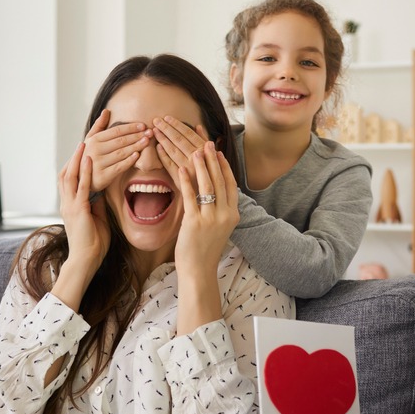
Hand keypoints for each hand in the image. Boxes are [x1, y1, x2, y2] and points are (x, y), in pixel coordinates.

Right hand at [58, 142, 109, 277]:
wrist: (86, 260)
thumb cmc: (93, 242)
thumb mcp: (96, 216)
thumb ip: (96, 201)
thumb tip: (101, 188)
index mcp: (71, 202)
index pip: (72, 176)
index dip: (77, 161)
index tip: (85, 146)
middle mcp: (67, 201)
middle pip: (68, 171)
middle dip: (75, 155)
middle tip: (83, 138)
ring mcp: (70, 205)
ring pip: (70, 176)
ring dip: (77, 158)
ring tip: (84, 142)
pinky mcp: (76, 210)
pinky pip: (80, 187)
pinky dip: (84, 172)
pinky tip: (89, 160)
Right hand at [82, 109, 151, 191]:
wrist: (81, 178)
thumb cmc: (88, 155)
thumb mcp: (90, 139)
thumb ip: (99, 125)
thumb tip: (106, 111)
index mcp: (94, 140)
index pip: (116, 131)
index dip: (131, 128)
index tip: (143, 126)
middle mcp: (95, 150)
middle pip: (121, 141)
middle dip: (137, 136)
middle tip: (149, 133)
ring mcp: (99, 163)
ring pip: (122, 153)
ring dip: (136, 146)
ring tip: (147, 141)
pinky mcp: (103, 176)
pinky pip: (119, 167)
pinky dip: (129, 161)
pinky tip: (137, 155)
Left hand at [153, 115, 211, 180]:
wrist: (207, 196)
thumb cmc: (211, 172)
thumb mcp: (212, 154)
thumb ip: (204, 140)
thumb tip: (198, 126)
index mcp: (204, 150)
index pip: (188, 133)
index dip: (176, 125)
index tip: (167, 118)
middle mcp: (196, 158)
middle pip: (178, 140)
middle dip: (166, 128)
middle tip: (156, 120)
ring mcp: (187, 168)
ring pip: (172, 150)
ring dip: (162, 139)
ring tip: (154, 131)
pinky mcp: (180, 179)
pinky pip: (169, 164)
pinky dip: (163, 155)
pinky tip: (157, 147)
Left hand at [173, 141, 239, 268]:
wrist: (199, 270)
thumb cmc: (205, 249)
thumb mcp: (219, 227)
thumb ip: (219, 209)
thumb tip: (214, 191)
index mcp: (232, 214)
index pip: (231, 184)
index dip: (224, 166)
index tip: (218, 152)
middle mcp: (224, 214)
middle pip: (220, 180)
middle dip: (213, 160)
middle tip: (207, 143)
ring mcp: (211, 218)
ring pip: (207, 185)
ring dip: (201, 166)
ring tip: (195, 151)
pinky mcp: (195, 222)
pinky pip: (191, 196)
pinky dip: (187, 181)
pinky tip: (181, 168)